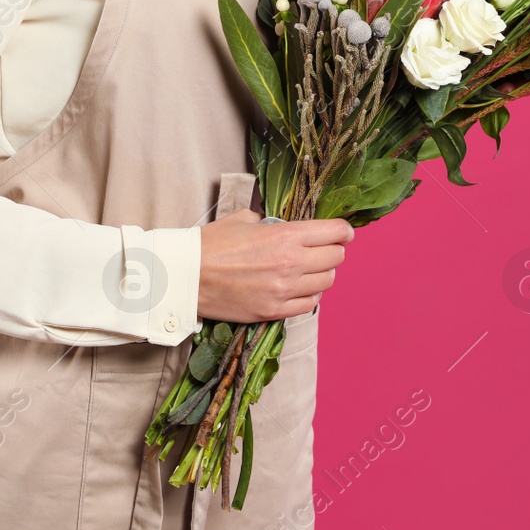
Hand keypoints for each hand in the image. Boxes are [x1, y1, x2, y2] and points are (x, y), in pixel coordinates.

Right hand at [197, 209, 351, 323]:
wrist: (185, 276)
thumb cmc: (211, 243)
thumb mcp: (244, 219)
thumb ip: (272, 221)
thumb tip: (284, 225)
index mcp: (286, 235)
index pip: (335, 233)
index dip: (344, 231)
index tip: (343, 232)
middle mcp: (291, 263)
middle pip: (336, 258)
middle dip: (334, 251)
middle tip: (324, 249)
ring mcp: (284, 290)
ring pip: (326, 283)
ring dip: (322, 274)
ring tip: (308, 270)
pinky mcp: (274, 311)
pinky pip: (308, 305)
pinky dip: (308, 296)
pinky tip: (297, 289)